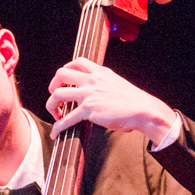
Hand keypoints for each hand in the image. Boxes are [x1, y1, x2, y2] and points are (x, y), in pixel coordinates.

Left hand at [45, 58, 178, 140]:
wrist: (143, 110)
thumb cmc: (134, 102)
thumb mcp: (118, 85)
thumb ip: (105, 85)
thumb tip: (99, 94)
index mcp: (100, 73)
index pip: (77, 61)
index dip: (66, 69)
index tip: (63, 80)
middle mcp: (92, 80)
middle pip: (61, 74)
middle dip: (53, 85)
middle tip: (55, 96)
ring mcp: (89, 94)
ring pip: (57, 94)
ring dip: (51, 105)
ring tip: (55, 115)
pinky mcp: (88, 110)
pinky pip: (66, 119)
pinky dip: (57, 127)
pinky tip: (55, 133)